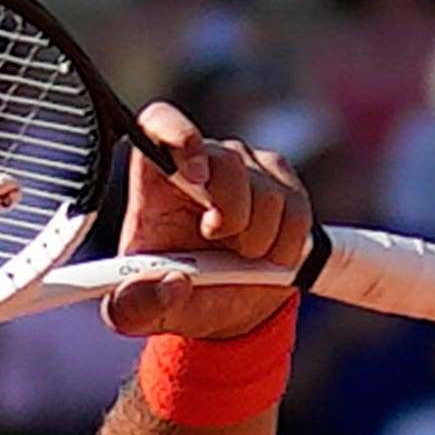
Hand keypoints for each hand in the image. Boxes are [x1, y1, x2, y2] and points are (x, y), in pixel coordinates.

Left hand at [104, 107, 316, 339]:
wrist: (223, 305)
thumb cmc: (174, 293)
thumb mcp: (139, 312)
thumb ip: (138, 304)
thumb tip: (173, 282)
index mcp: (156, 176)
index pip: (160, 122)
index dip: (179, 134)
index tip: (195, 175)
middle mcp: (204, 160)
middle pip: (226, 161)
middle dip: (231, 212)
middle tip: (219, 240)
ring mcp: (247, 167)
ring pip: (267, 192)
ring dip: (257, 239)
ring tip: (240, 258)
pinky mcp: (284, 183)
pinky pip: (296, 209)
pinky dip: (285, 245)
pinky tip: (267, 257)